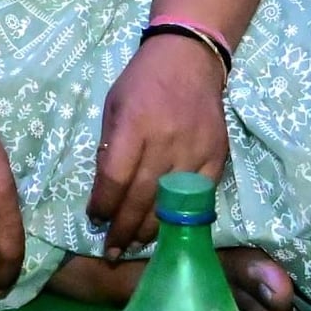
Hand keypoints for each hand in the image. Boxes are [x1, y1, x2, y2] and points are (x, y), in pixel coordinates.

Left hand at [87, 32, 229, 258]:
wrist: (190, 59)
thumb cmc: (142, 81)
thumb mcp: (113, 106)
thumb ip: (109, 147)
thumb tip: (104, 191)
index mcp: (134, 125)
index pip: (115, 177)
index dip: (103, 204)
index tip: (94, 220)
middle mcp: (165, 142)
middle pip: (141, 197)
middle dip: (123, 229)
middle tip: (110, 251)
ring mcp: (194, 151)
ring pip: (171, 203)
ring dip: (150, 230)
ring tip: (133, 247)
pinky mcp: (216, 157)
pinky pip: (199, 198)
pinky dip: (182, 216)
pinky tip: (167, 228)